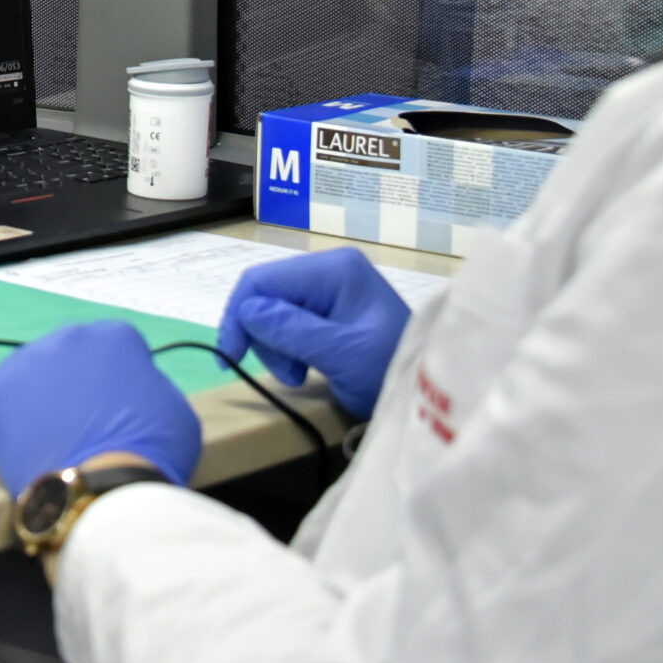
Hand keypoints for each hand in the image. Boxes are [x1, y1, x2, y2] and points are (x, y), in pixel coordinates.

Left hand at [0, 320, 200, 495]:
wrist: (103, 489)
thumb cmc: (151, 453)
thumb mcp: (174, 408)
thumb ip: (148, 385)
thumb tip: (130, 389)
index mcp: (114, 335)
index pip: (113, 351)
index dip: (116, 385)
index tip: (118, 413)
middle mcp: (67, 336)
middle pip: (68, 359)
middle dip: (73, 387)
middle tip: (82, 428)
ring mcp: (25, 360)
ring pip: (30, 378)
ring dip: (38, 401)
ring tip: (50, 442)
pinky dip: (3, 420)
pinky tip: (21, 444)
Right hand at [217, 247, 408, 417]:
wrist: (432, 393)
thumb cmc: (390, 368)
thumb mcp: (341, 353)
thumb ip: (292, 329)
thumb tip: (247, 312)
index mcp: (333, 270)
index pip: (262, 281)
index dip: (239, 316)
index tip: (230, 358)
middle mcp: (329, 269)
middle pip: (266, 294)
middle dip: (263, 335)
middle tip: (287, 374)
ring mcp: (332, 288)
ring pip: (274, 310)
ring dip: (276, 346)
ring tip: (300, 375)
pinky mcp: (333, 309)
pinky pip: (291, 321)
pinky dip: (289, 346)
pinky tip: (307, 367)